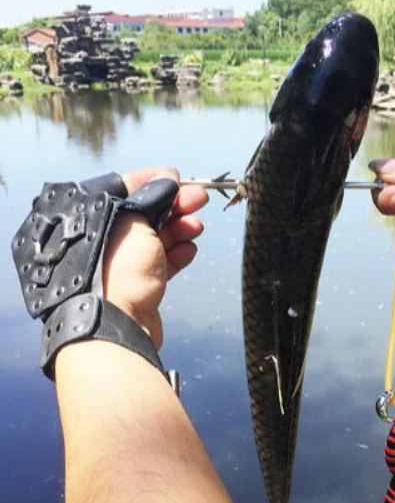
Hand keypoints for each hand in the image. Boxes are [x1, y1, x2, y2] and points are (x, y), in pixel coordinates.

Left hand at [103, 167, 207, 348]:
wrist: (115, 324)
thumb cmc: (115, 270)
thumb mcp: (134, 220)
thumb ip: (151, 195)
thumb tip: (167, 177)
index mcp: (86, 219)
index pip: (123, 188)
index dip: (154, 181)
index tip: (179, 178)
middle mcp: (99, 240)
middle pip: (143, 214)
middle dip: (174, 206)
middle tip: (200, 200)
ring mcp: (118, 264)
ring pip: (154, 238)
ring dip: (179, 229)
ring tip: (196, 228)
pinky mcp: (136, 286)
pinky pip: (160, 263)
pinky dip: (176, 254)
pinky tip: (189, 249)